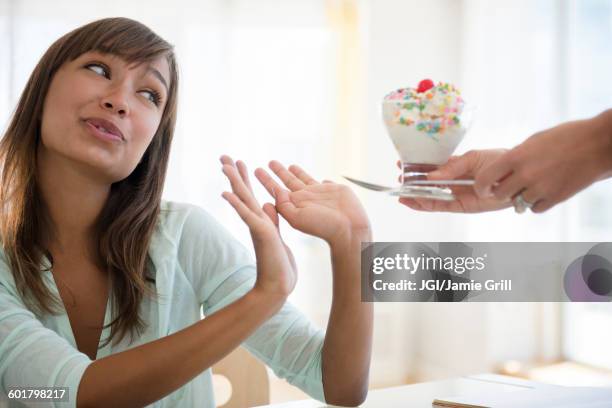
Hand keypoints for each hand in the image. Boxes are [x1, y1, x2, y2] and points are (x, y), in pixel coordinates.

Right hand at [220, 155, 296, 300]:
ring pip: (243, 200)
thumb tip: (269, 204)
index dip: (244, 178)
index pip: (250, 195)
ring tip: (225, 166)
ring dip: (234, 182)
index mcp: (261, 221)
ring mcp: (256, 226)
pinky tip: (226, 193)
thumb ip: (272, 220)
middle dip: (234, 174)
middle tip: (223, 156)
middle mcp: (255, 221)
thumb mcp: (277, 237)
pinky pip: (247, 215)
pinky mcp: (261, 233)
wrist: (278, 286)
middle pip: (242, 192)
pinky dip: (236, 204)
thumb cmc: (278, 266)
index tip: (239, 162)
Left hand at [254, 161, 370, 247]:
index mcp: (294, 204)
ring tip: (288, 165)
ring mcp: (319, 194)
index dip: (266, 180)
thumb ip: (284, 205)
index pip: (276, 189)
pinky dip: (322, 180)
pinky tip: (322, 179)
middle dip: (278, 172)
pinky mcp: (334, 190)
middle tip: (270, 162)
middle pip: (287, 181)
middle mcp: (304, 198)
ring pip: (304, 179)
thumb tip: (277, 191)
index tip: (257, 170)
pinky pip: (325, 183)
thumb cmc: (323, 226)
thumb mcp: (297, 218)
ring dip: (296, 172)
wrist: (348, 228)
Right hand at [398, 150, 512, 212]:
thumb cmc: (498, 162)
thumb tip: (432, 175)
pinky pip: (439, 207)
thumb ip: (452, 167)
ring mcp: (455, 194)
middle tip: (400, 180)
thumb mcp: (472, 158)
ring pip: (430, 196)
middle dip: (412, 182)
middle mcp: (452, 181)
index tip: (401, 164)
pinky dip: (425, 205)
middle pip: (427, 183)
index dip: (416, 166)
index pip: (430, 167)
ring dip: (415, 196)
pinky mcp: (460, 206)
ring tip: (402, 194)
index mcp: (454, 166)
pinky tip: (413, 202)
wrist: (515, 177)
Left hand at [475, 112, 611, 212]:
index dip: (481, 186)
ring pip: (518, 203)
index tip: (483, 188)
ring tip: (533, 183)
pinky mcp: (555, 199)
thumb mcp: (533, 141)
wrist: (598, 144)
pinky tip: (544, 190)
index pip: (485, 179)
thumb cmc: (566, 137)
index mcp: (516, 157)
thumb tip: (501, 170)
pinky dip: (536, 203)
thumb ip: (515, 157)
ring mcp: (541, 188)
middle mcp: (525, 175)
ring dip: (521, 196)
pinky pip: (535, 208)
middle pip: (499, 194)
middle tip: (509, 185)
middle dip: (501, 191)